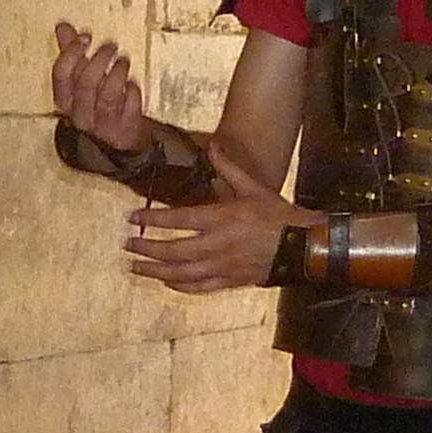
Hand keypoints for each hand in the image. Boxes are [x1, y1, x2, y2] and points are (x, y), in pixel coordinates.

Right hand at [50, 21, 149, 153]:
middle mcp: (80, 113)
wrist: (119, 138)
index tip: (85, 36)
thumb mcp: (81, 78)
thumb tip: (61, 26)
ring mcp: (102, 123)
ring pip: (108, 95)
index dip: (72, 53)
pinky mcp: (124, 128)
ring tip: (124, 60)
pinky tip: (132, 84)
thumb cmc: (97, 102)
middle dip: (100, 59)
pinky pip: (129, 106)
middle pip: (85, 83)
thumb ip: (71, 53)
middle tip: (111, 45)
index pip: (61, 75)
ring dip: (118, 72)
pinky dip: (132, 91)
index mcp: (65, 99)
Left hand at [125, 145, 313, 294]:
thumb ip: (229, 167)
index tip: (132, 218)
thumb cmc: (279, 215)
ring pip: (182, 274)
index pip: (178, 219)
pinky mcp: (230, 281)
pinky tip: (167, 282)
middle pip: (174, 251)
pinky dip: (180, 286)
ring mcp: (223, 266)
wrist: (303, 247)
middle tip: (128, 245)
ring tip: (136, 267)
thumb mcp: (254, 187)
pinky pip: (199, 287)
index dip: (152, 220)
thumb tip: (213, 145)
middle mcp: (218, 245)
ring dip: (156, 271)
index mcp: (222, 219)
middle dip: (147, 249)